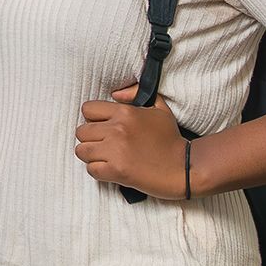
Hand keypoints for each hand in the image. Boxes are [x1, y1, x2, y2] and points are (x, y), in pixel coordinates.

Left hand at [75, 84, 186, 199]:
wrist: (184, 167)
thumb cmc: (171, 139)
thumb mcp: (159, 109)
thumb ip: (136, 94)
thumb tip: (116, 94)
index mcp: (125, 112)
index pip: (88, 109)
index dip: (92, 119)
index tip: (101, 127)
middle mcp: (117, 129)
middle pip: (81, 132)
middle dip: (90, 139)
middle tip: (102, 145)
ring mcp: (116, 150)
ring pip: (81, 151)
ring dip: (91, 156)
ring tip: (104, 158)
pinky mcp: (117, 171)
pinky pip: (91, 169)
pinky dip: (98, 171)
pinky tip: (110, 170)